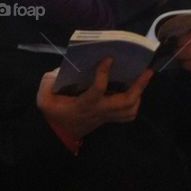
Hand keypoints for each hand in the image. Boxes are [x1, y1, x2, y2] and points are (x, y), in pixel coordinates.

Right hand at [37, 59, 152, 138]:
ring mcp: (105, 117)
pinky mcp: (108, 118)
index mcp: (84, 104)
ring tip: (142, 78)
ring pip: (129, 109)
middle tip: (146, 70)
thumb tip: (62, 68)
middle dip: (138, 86)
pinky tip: (134, 91)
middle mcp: (98, 111)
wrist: (57, 133)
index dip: (104, 73)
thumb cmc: (53, 113)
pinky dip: (134, 103)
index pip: (98, 90)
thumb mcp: (44, 97)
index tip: (109, 58)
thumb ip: (49, 81)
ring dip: (139, 94)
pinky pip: (127, 114)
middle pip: (125, 102)